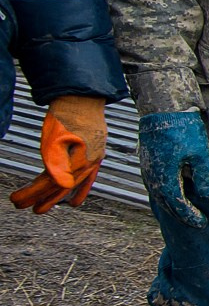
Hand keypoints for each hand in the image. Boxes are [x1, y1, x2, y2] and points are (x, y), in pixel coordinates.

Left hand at [9, 95, 108, 211]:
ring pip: (72, 184)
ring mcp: (93, 160)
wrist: (83, 97)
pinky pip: (88, 179)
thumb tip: (60, 184)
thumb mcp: (54, 139)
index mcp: (77, 161)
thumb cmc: (66, 115)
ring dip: (55, 197)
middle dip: (41, 198)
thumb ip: (56, 163)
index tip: (16, 200)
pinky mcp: (94, 154)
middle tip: (24, 206)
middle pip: (61, 187)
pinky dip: (80, 191)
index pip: (51, 184)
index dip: (33, 194)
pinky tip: (75, 200)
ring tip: (44, 208)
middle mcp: (87, 164)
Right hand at [138, 109, 208, 226]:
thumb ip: (203, 177)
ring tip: (185, 214)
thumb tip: (206, 196)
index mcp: (166, 177)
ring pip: (158, 196)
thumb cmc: (183, 130)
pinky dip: (164, 196)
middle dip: (181, 215)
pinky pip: (154, 186)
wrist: (162, 110)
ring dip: (171, 207)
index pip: (177, 204)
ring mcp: (147, 170)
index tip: (202, 223)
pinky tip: (172, 197)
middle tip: (196, 223)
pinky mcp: (146, 163)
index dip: (189, 215)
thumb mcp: (200, 154)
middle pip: (166, 203)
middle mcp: (152, 177)